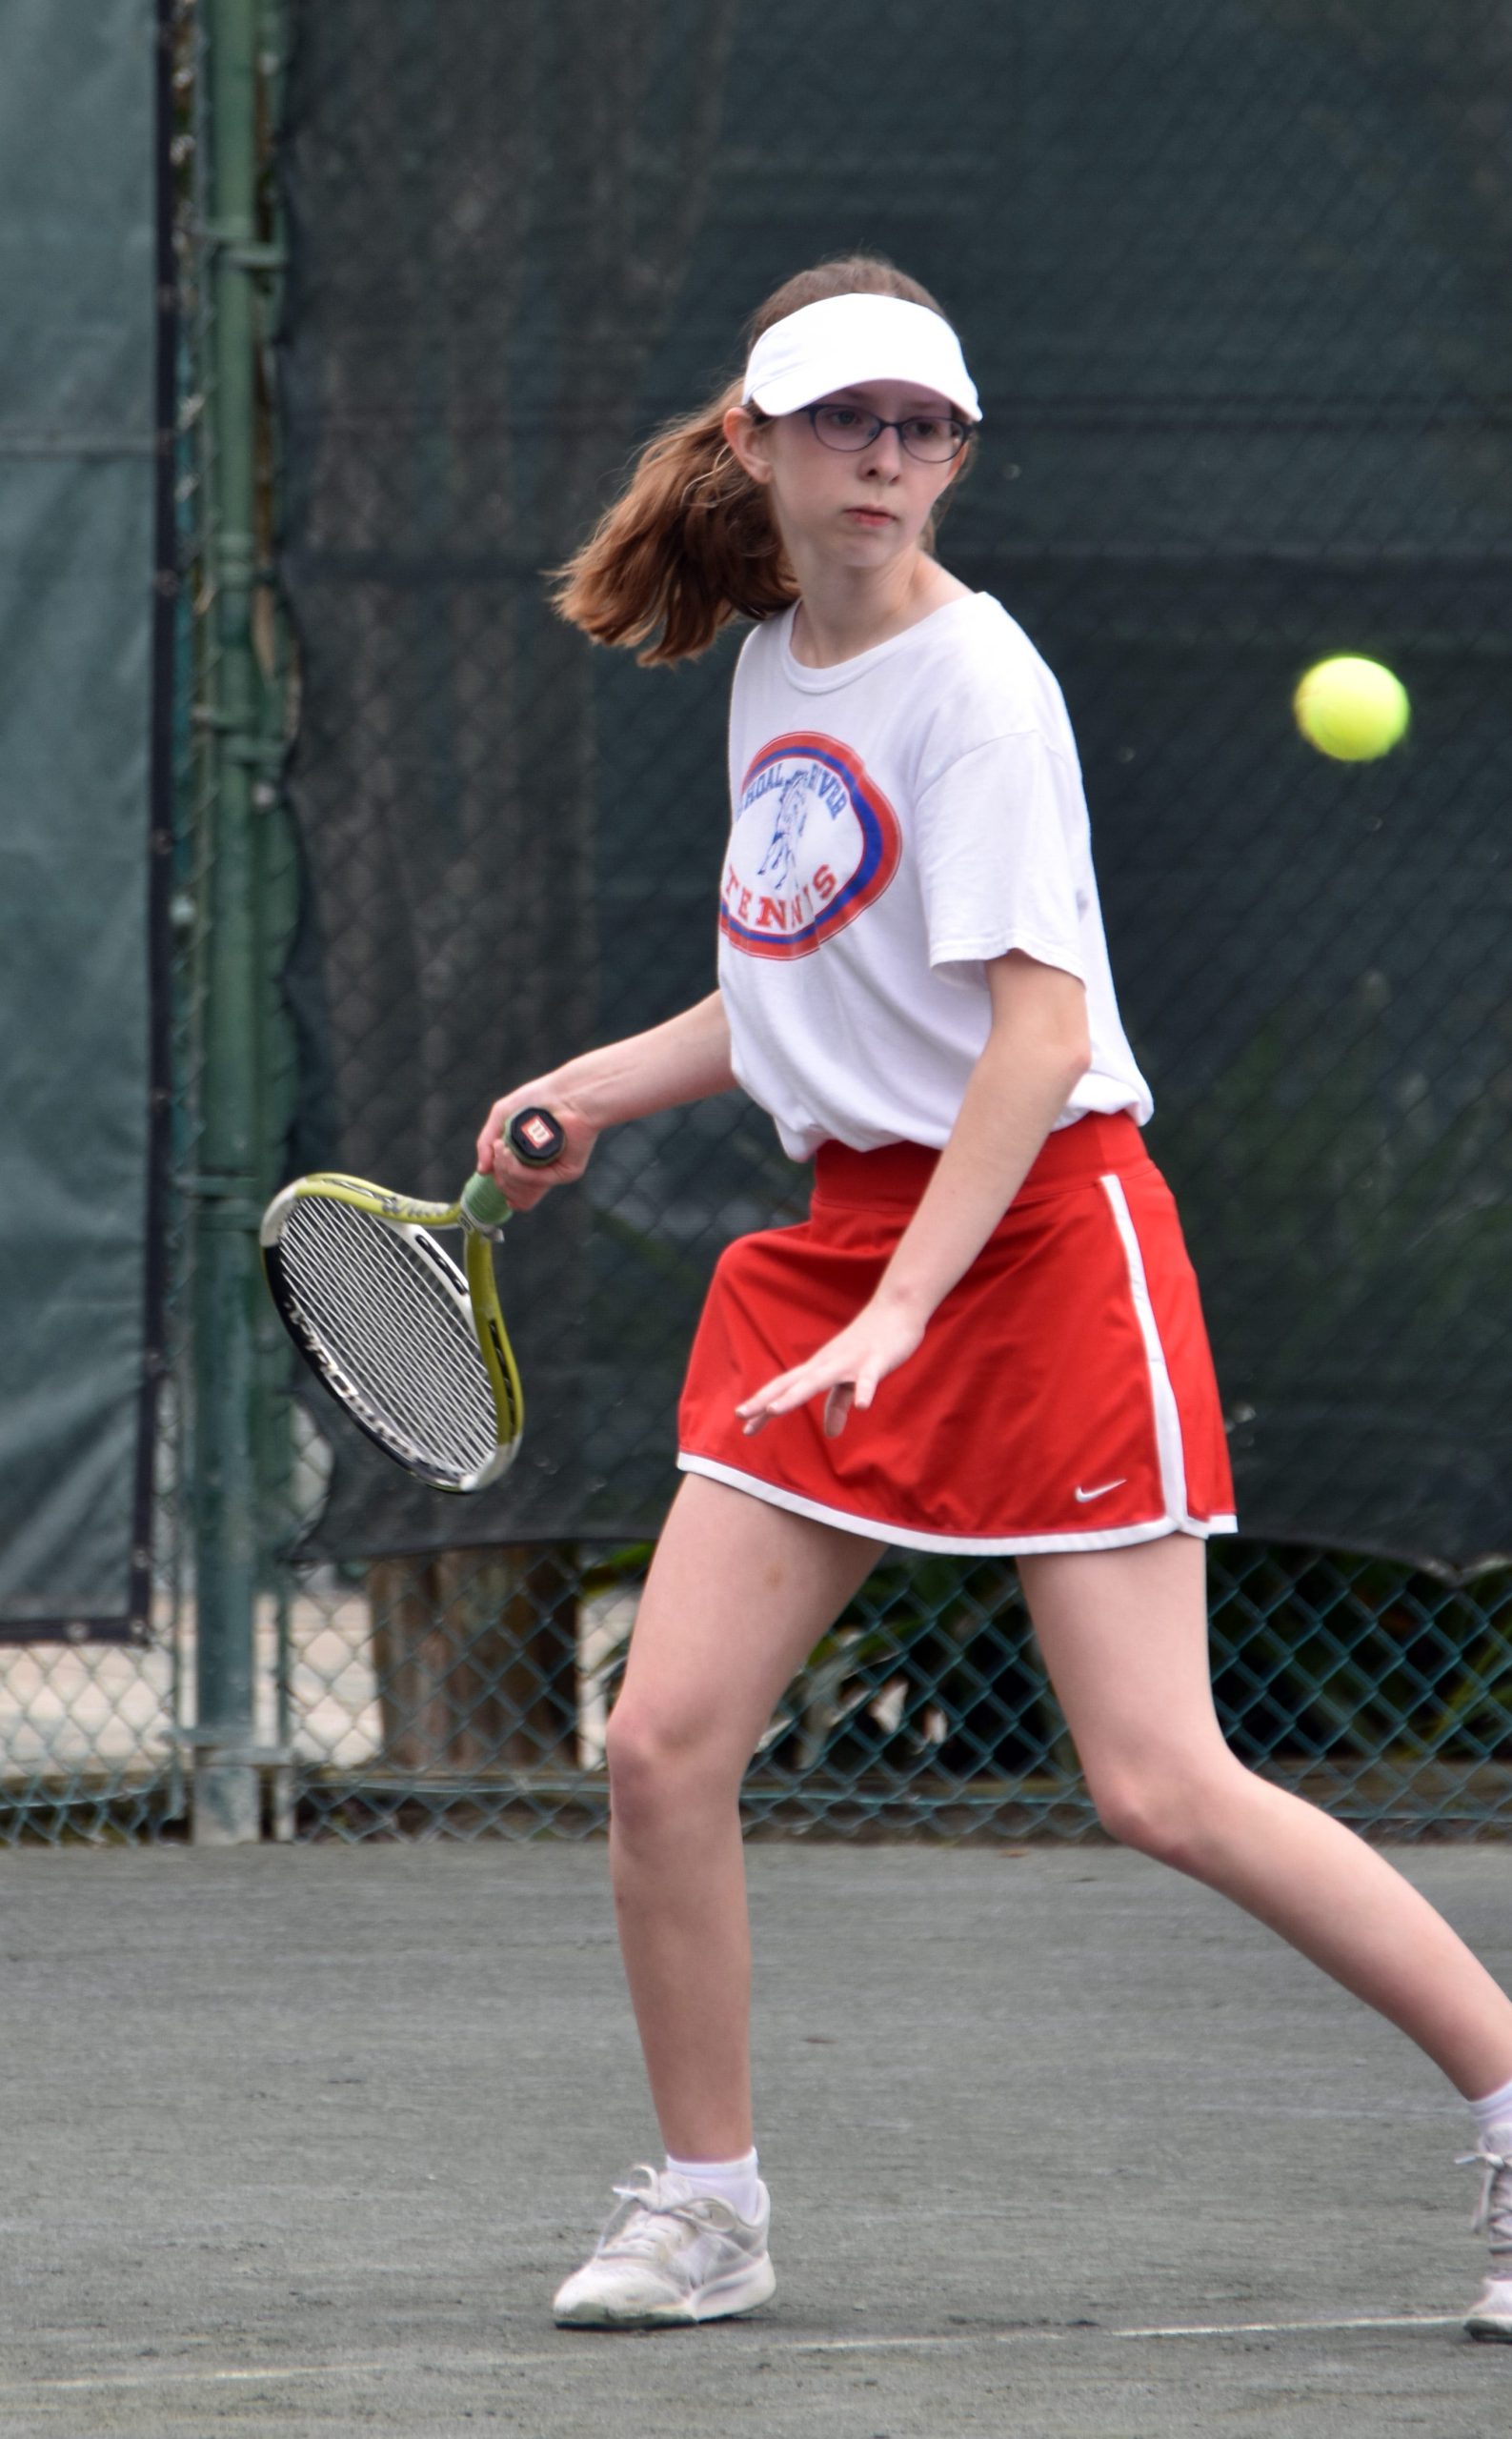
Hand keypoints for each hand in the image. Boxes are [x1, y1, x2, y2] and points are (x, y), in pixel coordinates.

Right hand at [475, 1079, 597, 1212]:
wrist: (566, 1093)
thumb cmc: (536, 1099)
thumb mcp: (502, 1116)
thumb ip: (486, 1143)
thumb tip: (482, 1171)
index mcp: (527, 1158)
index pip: (509, 1184)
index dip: (498, 1179)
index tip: (492, 1162)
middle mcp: (540, 1168)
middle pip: (510, 1189)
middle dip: (499, 1172)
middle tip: (499, 1147)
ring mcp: (552, 1172)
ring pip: (520, 1191)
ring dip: (504, 1170)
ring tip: (502, 1147)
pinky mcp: (565, 1172)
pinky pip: (535, 1181)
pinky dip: (517, 1170)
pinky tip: (510, 1152)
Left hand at [735, 1296, 926, 1439]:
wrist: (897, 1309)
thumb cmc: (870, 1344)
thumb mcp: (851, 1380)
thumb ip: (838, 1405)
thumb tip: (831, 1433)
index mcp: (819, 1368)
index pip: (785, 1388)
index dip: (764, 1405)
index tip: (744, 1426)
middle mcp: (828, 1363)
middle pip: (792, 1383)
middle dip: (766, 1400)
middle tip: (741, 1416)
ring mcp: (850, 1361)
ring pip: (819, 1380)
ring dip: (795, 1395)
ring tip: (775, 1411)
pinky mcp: (876, 1359)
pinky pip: (869, 1377)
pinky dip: (864, 1390)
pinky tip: (862, 1407)